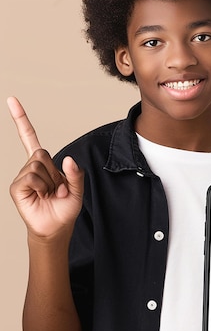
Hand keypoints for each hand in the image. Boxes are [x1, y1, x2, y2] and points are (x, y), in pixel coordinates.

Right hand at [8, 97, 83, 239]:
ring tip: (50, 195)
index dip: (21, 119)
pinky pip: (30, 177)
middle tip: (58, 190)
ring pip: (37, 165)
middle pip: (42, 153)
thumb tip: (68, 159)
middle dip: (54, 172)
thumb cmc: (65, 210)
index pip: (30, 137)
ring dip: (49, 182)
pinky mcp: (17, 187)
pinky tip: (41, 196)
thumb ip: (76, 174)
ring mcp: (22, 176)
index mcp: (43, 164)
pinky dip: (41, 187)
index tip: (12, 100)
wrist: (56, 229)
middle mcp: (30, 167)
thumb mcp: (77, 190)